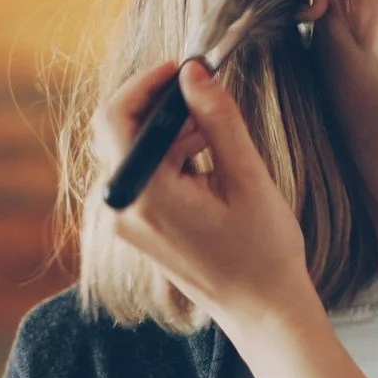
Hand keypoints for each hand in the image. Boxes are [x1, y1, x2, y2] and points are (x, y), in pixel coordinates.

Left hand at [92, 58, 314, 325]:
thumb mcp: (248, 178)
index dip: (145, 83)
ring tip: (219, 136)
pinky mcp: (137, 227)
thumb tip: (193, 72)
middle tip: (208, 98)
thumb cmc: (262, 251)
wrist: (262, 310)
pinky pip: (142, 175)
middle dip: (162, 107)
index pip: (115, 118)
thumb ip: (218, 120)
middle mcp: (123, 210)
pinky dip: (171, 157)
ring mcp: (126, 222)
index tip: (183, 67)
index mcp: (147, 197)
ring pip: (133, 152)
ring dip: (170, 132)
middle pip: (120, 133)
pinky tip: (209, 159)